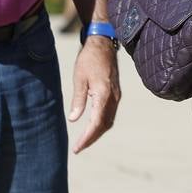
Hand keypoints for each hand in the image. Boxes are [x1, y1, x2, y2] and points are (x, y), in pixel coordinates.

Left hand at [68, 35, 120, 153]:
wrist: (103, 44)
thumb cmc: (89, 59)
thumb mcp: (79, 79)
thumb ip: (78, 99)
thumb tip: (74, 119)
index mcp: (104, 94)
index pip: (96, 122)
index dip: (87, 137)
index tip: (77, 147)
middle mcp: (114, 97)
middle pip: (104, 125)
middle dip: (92, 138)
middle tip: (78, 148)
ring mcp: (117, 96)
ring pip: (109, 120)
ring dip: (97, 132)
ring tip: (84, 141)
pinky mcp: (116, 93)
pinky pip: (110, 113)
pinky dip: (102, 124)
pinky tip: (92, 126)